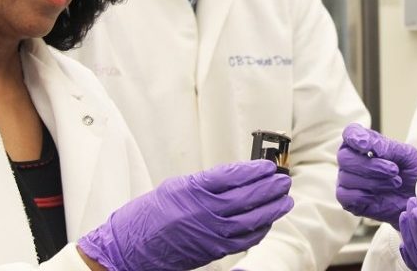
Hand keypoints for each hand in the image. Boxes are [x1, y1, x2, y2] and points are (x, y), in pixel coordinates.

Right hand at [77, 159, 293, 270]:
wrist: (131, 247)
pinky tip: (268, 221)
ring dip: (272, 209)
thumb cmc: (149, 216)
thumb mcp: (177, 186)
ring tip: (285, 199)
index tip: (267, 166)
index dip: (255, 170)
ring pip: (252, 220)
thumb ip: (207, 182)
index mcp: (195, 190)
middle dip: (270, 188)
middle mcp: (206, 211)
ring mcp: (212, 233)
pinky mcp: (214, 250)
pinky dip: (260, 229)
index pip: (234, 175)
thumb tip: (237, 177)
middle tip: (283, 180)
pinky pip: (245, 240)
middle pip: (247, 197)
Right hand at [336, 123, 416, 227]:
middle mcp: (352, 161)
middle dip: (369, 165)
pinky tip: (377, 197)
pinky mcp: (350, 201)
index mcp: (363, 144)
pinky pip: (345, 197)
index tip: (366, 145)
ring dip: (373, 182)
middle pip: (344, 157)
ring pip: (346, 178)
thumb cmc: (412, 172)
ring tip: (395, 183)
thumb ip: (387, 147)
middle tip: (394, 170)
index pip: (350, 133)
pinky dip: (362, 196)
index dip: (354, 137)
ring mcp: (348, 181)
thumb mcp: (407, 154)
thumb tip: (370, 146)